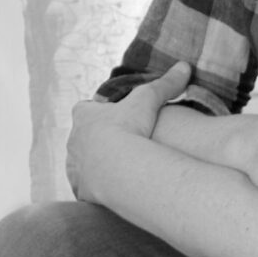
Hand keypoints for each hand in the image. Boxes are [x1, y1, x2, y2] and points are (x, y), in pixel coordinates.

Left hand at [66, 62, 191, 200]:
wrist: (119, 169)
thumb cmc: (129, 127)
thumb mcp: (149, 99)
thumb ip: (166, 84)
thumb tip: (184, 66)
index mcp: (83, 116)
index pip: (85, 109)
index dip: (98, 112)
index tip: (114, 116)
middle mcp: (73, 141)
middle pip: (81, 137)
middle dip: (96, 140)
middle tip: (119, 143)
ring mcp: (74, 168)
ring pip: (81, 164)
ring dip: (95, 165)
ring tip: (118, 168)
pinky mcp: (80, 190)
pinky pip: (86, 189)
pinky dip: (97, 188)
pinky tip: (114, 188)